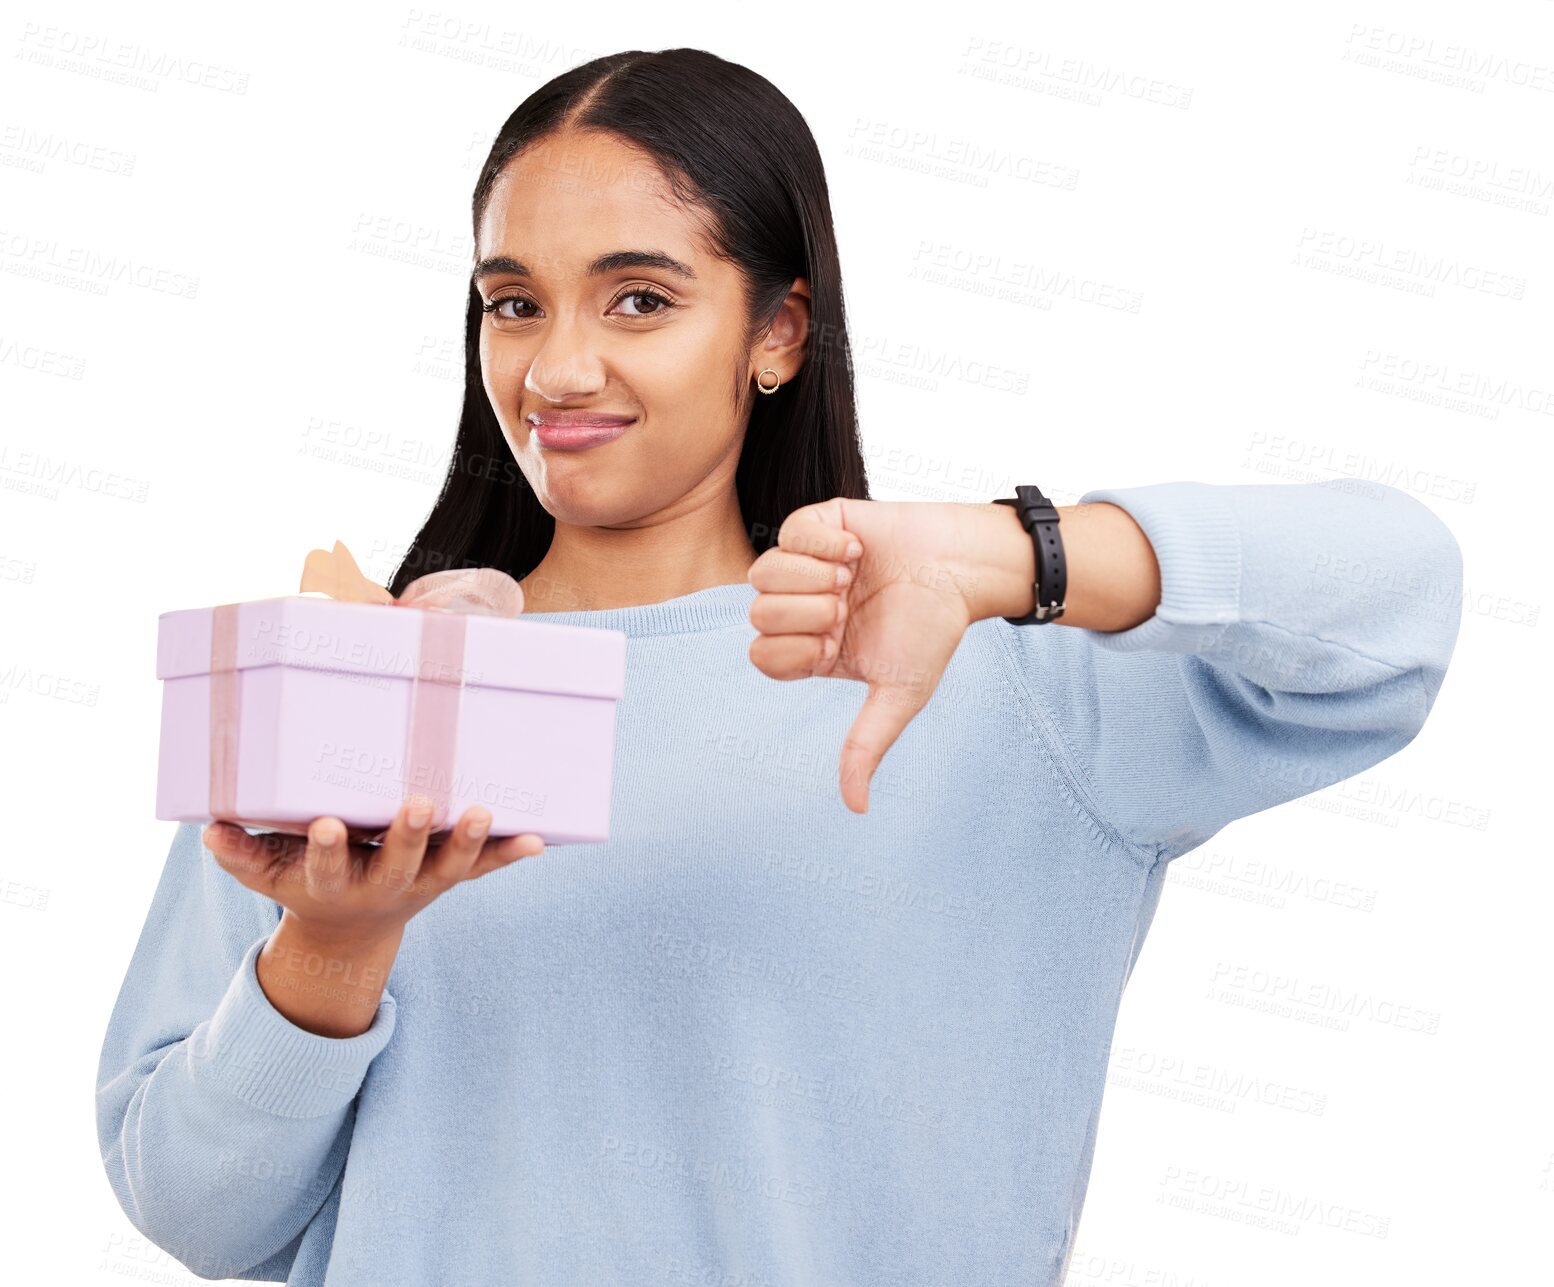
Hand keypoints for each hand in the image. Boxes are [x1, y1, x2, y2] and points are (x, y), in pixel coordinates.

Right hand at [202, 800, 544, 947]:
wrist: (349, 932)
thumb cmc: (304, 883)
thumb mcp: (265, 876)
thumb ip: (238, 855)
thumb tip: (209, 829)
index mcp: (333, 884)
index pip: (325, 868)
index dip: (325, 849)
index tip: (324, 824)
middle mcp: (382, 887)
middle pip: (399, 865)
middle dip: (410, 836)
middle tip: (420, 804)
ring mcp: (422, 884)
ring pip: (450, 869)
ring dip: (469, 843)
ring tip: (485, 812)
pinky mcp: (452, 878)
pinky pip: (486, 869)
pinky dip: (511, 855)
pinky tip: (539, 840)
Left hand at [746, 498, 992, 814]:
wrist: (962, 570)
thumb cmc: (933, 631)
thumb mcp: (899, 695)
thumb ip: (866, 746)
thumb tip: (855, 808)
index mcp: (812, 648)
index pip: (762, 656)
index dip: (798, 649)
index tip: (839, 641)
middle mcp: (801, 607)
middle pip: (758, 614)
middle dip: (809, 612)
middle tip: (849, 605)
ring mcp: (805, 563)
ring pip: (763, 572)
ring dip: (813, 575)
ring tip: (852, 576)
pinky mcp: (818, 523)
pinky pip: (790, 531)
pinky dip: (825, 543)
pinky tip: (857, 550)